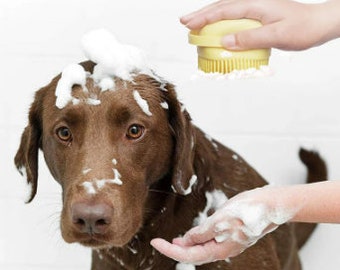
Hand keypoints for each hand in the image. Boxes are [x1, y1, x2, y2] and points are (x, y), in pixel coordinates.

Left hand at [151, 187, 292, 264]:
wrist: (271, 204)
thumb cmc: (249, 211)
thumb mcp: (221, 220)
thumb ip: (202, 232)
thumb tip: (185, 242)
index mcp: (220, 248)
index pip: (189, 255)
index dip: (170, 250)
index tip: (155, 242)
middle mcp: (223, 248)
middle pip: (194, 254)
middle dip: (175, 249)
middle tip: (159, 241)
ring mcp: (227, 242)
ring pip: (201, 248)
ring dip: (185, 246)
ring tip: (172, 241)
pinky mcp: (230, 233)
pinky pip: (209, 241)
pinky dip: (196, 239)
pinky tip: (192, 234)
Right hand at [180, 0, 339, 50]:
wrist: (319, 23)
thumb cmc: (303, 27)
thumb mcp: (277, 35)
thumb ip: (250, 39)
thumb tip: (225, 42)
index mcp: (256, 5)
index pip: (223, 10)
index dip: (204, 17)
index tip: (188, 23)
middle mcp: (254, 4)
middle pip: (221, 7)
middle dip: (201, 15)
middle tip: (184, 22)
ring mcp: (256, 10)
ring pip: (227, 12)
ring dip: (209, 18)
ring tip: (195, 25)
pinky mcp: (258, 18)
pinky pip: (235, 19)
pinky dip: (222, 23)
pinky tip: (218, 30)